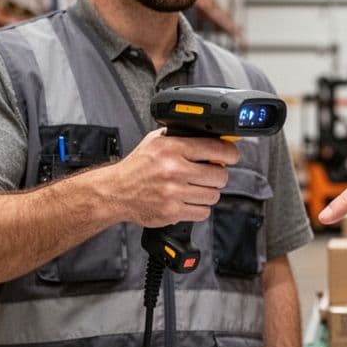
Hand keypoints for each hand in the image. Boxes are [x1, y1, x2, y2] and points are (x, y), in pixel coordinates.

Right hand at [109, 127, 240, 227]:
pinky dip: (199, 208)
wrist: (115, 192)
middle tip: (210, 175)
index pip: (215, 148)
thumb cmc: (136, 167)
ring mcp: (173, 192)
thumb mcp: (155, 141)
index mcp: (171, 148)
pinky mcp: (172, 212)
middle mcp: (173, 169)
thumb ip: (180, 136)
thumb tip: (209, 134)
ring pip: (213, 195)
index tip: (231, 156)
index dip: (229, 153)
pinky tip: (189, 201)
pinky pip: (203, 212)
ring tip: (196, 189)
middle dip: (218, 176)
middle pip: (219, 175)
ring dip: (209, 193)